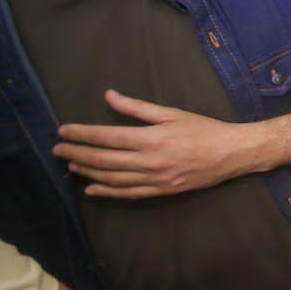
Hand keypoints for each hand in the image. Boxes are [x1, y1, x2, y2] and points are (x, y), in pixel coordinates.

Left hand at [54, 90, 257, 198]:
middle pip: (104, 159)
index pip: (107, 137)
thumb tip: (109, 96)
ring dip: (88, 172)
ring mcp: (156, 179)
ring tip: (70, 164)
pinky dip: (108, 192)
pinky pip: (129, 193)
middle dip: (77, 153)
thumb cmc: (204, 129)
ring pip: (113, 178)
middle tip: (58, 149)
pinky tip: (91, 188)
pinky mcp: (163, 191)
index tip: (63, 131)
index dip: (82, 134)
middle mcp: (151, 161)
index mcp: (152, 138)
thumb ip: (138, 108)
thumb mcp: (172, 113)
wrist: (233, 153)